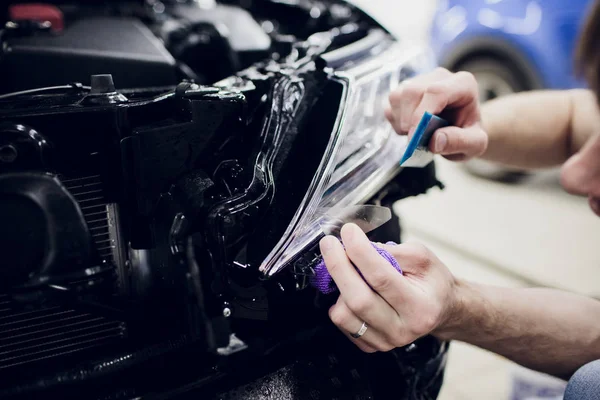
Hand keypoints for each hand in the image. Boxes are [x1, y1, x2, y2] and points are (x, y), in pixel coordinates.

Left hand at [319, 223, 458, 352]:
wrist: (441, 309)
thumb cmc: (431, 281)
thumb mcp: (421, 257)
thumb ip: (391, 251)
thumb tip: (358, 245)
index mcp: (420, 306)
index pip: (381, 277)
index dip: (359, 251)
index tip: (348, 231)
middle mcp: (403, 329)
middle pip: (358, 299)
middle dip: (338, 266)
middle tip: (329, 243)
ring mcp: (386, 341)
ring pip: (344, 314)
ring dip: (338, 285)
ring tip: (346, 268)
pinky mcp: (372, 345)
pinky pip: (342, 324)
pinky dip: (340, 301)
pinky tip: (350, 287)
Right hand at [385, 67, 487, 161]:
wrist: (462, 131)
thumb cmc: (469, 134)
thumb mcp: (475, 144)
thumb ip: (459, 142)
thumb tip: (435, 141)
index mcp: (463, 84)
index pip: (436, 91)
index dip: (421, 114)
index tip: (415, 138)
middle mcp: (440, 77)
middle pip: (412, 91)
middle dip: (408, 120)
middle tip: (415, 141)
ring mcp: (421, 80)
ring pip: (398, 96)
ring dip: (401, 121)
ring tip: (416, 134)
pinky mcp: (406, 89)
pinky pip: (392, 103)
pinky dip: (396, 121)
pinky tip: (410, 129)